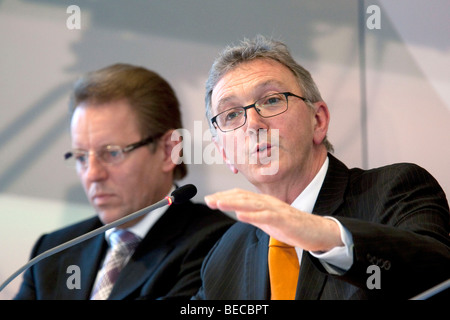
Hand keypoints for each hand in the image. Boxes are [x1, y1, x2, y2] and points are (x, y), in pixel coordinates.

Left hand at [205, 188, 342, 251]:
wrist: (317, 231)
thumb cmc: (293, 226)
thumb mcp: (269, 220)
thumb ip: (254, 215)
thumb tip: (238, 213)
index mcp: (264, 202)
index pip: (241, 195)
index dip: (224, 196)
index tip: (209, 198)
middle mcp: (268, 202)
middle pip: (243, 197)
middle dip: (224, 198)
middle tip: (208, 199)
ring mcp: (276, 210)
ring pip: (252, 204)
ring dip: (233, 203)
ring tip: (218, 203)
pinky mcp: (284, 220)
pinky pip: (266, 216)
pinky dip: (252, 216)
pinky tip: (240, 216)